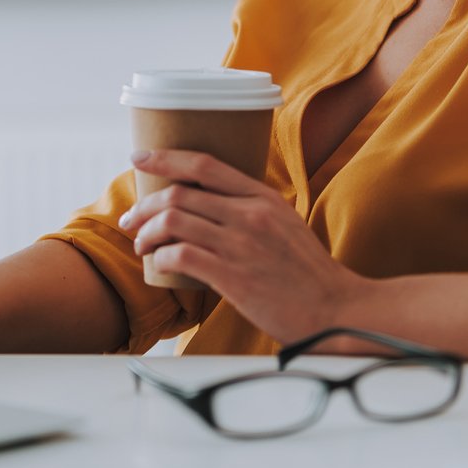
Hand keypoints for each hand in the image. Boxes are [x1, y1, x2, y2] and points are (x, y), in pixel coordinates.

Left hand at [118, 148, 366, 344]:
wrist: (335, 310)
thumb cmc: (307, 272)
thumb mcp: (285, 223)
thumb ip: (251, 209)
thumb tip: (209, 205)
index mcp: (263, 197)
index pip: (205, 165)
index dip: (166, 157)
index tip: (139, 157)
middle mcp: (250, 214)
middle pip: (179, 194)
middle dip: (144, 205)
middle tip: (132, 220)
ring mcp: (241, 245)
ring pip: (174, 222)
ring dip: (147, 233)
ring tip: (141, 245)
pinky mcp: (234, 278)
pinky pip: (181, 257)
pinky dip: (161, 259)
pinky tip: (159, 266)